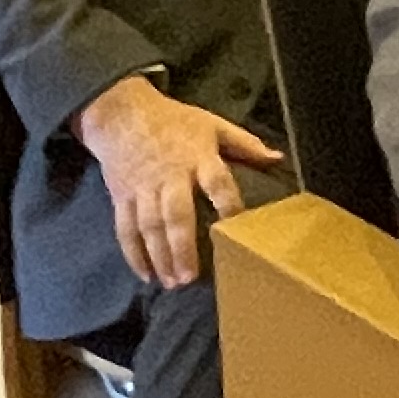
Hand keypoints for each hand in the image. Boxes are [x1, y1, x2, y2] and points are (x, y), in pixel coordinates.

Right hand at [74, 74, 283, 291]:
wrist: (121, 115)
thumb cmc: (174, 121)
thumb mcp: (212, 124)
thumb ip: (244, 144)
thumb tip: (277, 159)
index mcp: (197, 157)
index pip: (218, 182)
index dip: (229, 204)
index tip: (237, 228)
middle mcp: (170, 176)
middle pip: (177, 214)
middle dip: (183, 247)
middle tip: (191, 277)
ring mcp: (143, 188)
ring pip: (150, 227)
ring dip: (160, 257)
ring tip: (172, 283)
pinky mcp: (122, 196)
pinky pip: (125, 228)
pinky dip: (133, 253)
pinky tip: (145, 274)